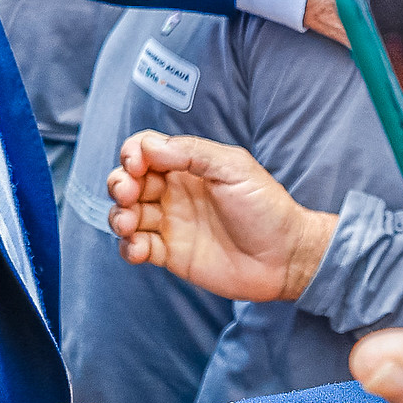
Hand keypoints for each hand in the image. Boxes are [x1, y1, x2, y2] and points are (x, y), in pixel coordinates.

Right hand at [106, 130, 335, 301]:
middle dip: (119, 184)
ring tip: (131, 223)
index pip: (146, 150)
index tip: (137, 164)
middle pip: (128, 181)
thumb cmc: (265, 207)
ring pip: (126, 214)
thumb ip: (192, 152)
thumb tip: (149, 146)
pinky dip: (128, 247)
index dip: (133, 153)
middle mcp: (175, 192)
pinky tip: (140, 248)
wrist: (284, 256)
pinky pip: (136, 248)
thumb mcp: (233, 168)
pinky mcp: (170, 255)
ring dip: (118, 216)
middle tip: (130, 194)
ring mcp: (170, 224)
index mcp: (189, 166)